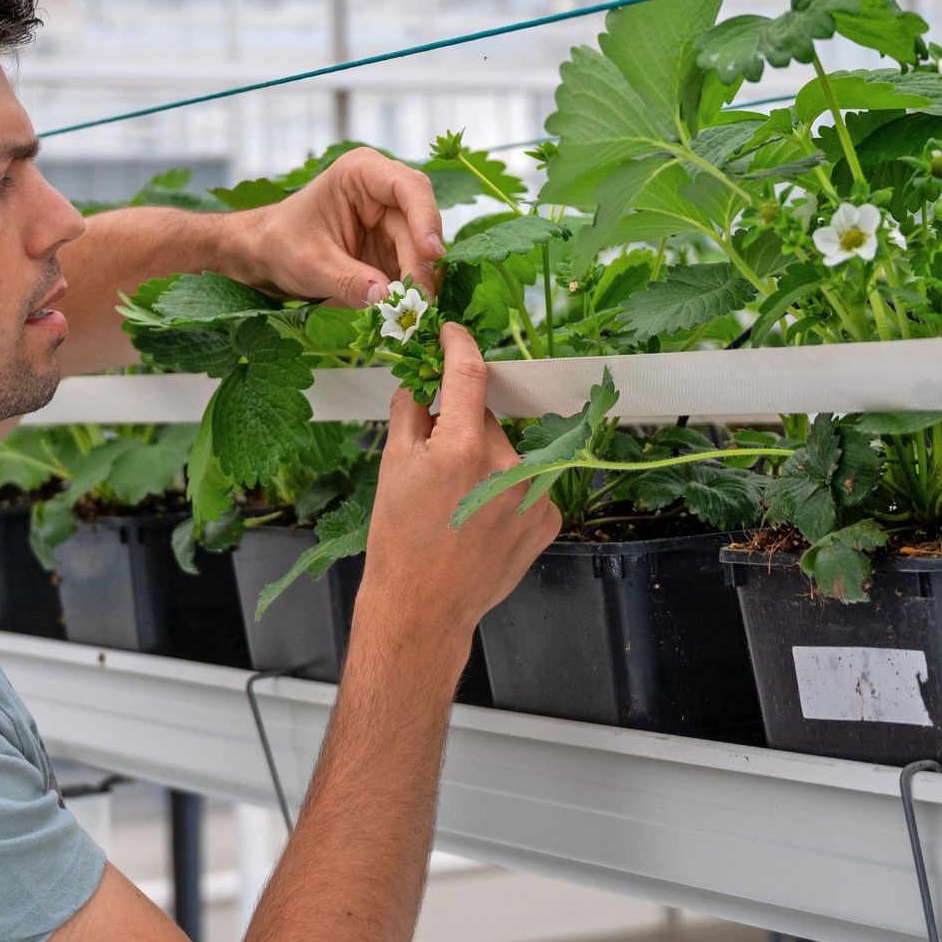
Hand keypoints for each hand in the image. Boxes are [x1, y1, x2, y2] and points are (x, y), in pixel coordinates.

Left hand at [232, 146, 443, 306]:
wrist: (266, 255)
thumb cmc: (282, 244)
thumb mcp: (311, 263)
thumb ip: (349, 280)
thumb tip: (386, 298)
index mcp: (361, 173)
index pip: (407, 187)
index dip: (425, 217)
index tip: (431, 252)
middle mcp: (383, 191)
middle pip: (419, 222)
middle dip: (421, 262)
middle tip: (420, 301)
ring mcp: (391, 219)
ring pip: (421, 248)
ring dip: (420, 280)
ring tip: (414, 312)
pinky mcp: (393, 246)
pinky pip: (412, 265)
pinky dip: (412, 287)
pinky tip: (409, 309)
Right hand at [358, 325, 558, 658]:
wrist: (423, 608)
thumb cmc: (399, 541)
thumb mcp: (392, 466)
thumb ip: (410, 412)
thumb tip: (421, 378)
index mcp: (462, 448)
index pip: (469, 374)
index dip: (460, 345)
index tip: (453, 334)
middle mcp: (506, 466)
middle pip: (485, 418)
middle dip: (462, 427)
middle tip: (438, 462)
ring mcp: (533, 494)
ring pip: (508, 452)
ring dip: (487, 461)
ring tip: (459, 501)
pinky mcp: (549, 519)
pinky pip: (527, 483)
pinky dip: (507, 491)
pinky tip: (482, 519)